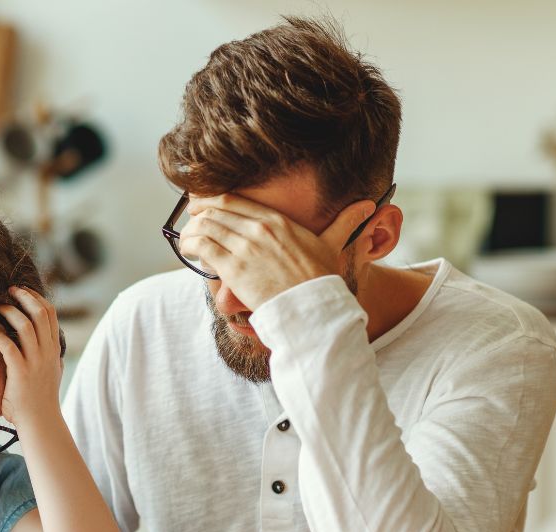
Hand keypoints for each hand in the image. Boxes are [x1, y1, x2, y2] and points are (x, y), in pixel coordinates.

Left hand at [0, 286, 62, 428]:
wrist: (40, 421)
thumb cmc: (41, 399)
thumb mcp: (53, 372)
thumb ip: (50, 355)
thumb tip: (49, 342)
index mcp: (54, 349)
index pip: (51, 314)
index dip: (36, 297)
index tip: (23, 291)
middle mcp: (47, 352)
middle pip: (40, 313)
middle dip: (24, 296)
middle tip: (8, 289)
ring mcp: (35, 362)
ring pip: (25, 325)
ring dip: (9, 312)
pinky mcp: (20, 372)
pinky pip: (8, 346)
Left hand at [179, 193, 375, 309]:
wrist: (312, 308)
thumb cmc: (320, 280)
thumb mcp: (332, 245)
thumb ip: (344, 223)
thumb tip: (368, 207)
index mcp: (277, 220)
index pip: (234, 200)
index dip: (212, 199)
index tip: (202, 204)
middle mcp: (259, 228)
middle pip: (215, 209)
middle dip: (197, 212)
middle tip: (190, 219)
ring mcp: (245, 247)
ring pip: (204, 225)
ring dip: (190, 230)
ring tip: (187, 239)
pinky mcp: (233, 268)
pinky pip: (201, 245)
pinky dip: (189, 244)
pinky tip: (187, 250)